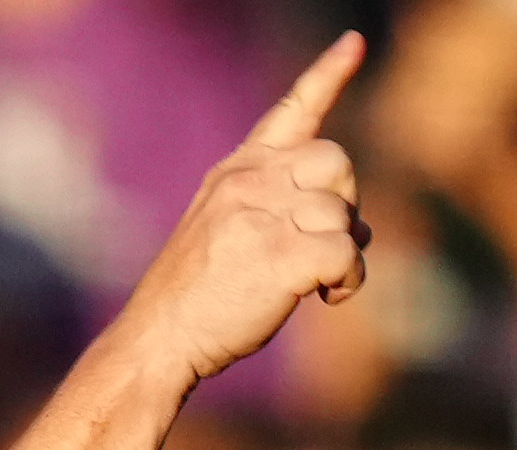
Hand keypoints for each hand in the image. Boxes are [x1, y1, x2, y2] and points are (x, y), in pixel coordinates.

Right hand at [119, 38, 371, 393]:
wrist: (157, 340)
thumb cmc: (195, 298)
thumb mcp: (224, 230)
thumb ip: (279, 209)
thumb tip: (359, 226)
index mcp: (236, 172)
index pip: (290, 111)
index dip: (328, 75)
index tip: (355, 42)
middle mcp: (248, 182)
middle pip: (336, 162)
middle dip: (345, 202)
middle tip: (323, 242)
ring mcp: (263, 216)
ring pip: (344, 214)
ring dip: (346, 254)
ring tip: (319, 284)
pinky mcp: (280, 254)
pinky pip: (346, 253)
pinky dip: (349, 281)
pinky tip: (327, 298)